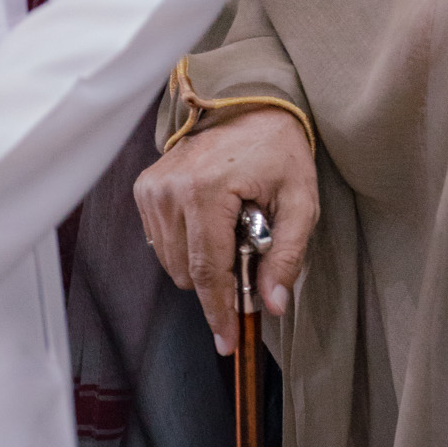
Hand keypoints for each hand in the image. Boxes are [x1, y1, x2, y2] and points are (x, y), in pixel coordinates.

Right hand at [134, 107, 318, 355]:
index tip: (227, 342)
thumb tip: (273, 304)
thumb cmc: (281, 151)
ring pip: (171, 261)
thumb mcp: (301, 200)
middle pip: (187, 272)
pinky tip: (212, 220)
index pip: (208, 271)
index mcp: (207, 191)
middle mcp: (171, 189)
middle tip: (250, 254)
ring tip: (233, 227)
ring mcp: (154, 186)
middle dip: (218, 280)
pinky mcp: (146, 186)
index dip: (219, 312)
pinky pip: (161, 240)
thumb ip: (289, 254)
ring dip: (202, 260)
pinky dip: (186, 243)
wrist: (253, 103)